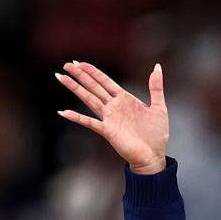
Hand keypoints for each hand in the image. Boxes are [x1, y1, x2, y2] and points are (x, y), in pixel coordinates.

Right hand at [55, 60, 168, 174]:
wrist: (154, 157)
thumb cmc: (156, 135)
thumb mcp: (159, 107)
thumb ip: (156, 87)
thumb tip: (157, 67)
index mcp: (124, 99)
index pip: (105, 81)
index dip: (93, 71)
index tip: (80, 63)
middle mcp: (114, 107)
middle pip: (93, 87)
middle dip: (80, 75)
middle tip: (66, 65)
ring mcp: (109, 118)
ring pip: (88, 99)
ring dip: (75, 88)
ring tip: (61, 78)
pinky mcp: (107, 131)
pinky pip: (89, 122)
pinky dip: (76, 117)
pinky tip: (64, 112)